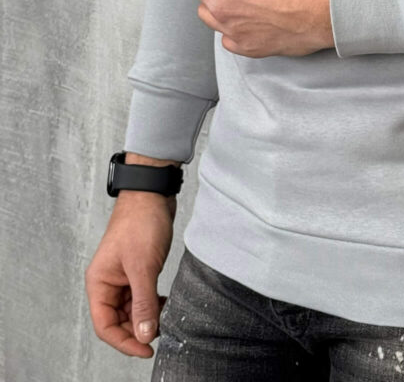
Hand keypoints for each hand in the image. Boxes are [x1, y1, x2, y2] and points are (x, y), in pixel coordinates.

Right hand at [85, 191, 175, 358]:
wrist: (153, 193)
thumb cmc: (141, 222)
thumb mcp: (143, 266)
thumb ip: (143, 302)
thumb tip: (143, 334)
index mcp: (99, 282)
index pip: (105, 325)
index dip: (124, 341)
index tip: (146, 349)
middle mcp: (108, 282)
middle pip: (118, 320)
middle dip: (137, 330)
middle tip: (159, 334)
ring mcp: (123, 276)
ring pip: (132, 309)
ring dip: (146, 317)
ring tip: (165, 317)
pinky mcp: (138, 269)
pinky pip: (142, 296)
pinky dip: (152, 303)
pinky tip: (165, 304)